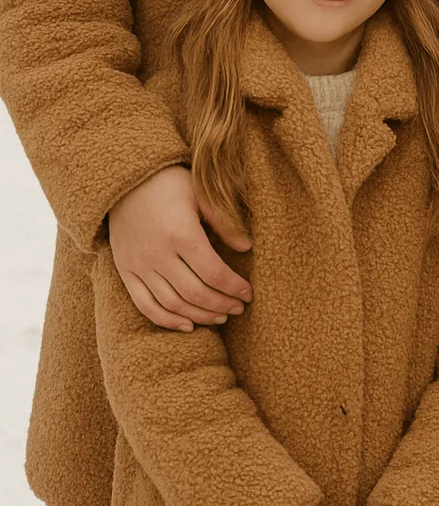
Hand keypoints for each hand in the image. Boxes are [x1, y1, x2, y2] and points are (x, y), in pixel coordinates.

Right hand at [108, 165, 252, 331]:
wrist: (123, 180)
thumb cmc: (169, 183)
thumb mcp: (200, 195)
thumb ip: (223, 223)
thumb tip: (246, 248)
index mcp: (181, 233)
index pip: (214, 272)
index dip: (234, 287)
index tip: (248, 294)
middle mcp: (158, 254)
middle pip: (195, 293)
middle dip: (221, 305)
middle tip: (238, 308)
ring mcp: (139, 265)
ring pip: (172, 303)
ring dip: (199, 315)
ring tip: (220, 317)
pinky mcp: (125, 271)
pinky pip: (144, 305)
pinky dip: (166, 320)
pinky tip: (187, 325)